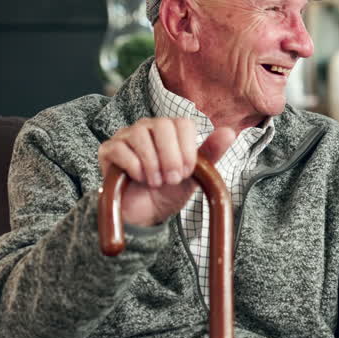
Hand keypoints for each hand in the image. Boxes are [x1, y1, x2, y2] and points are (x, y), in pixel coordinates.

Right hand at [97, 117, 236, 226]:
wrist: (144, 214)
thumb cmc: (169, 190)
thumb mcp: (194, 175)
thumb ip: (211, 153)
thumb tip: (230, 132)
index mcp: (171, 130)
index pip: (183, 123)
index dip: (187, 150)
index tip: (187, 173)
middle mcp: (148, 127)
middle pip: (162, 125)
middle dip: (171, 157)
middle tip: (172, 180)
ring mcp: (126, 136)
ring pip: (140, 135)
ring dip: (152, 164)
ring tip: (155, 182)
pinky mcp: (108, 149)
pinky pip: (121, 149)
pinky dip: (134, 167)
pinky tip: (138, 179)